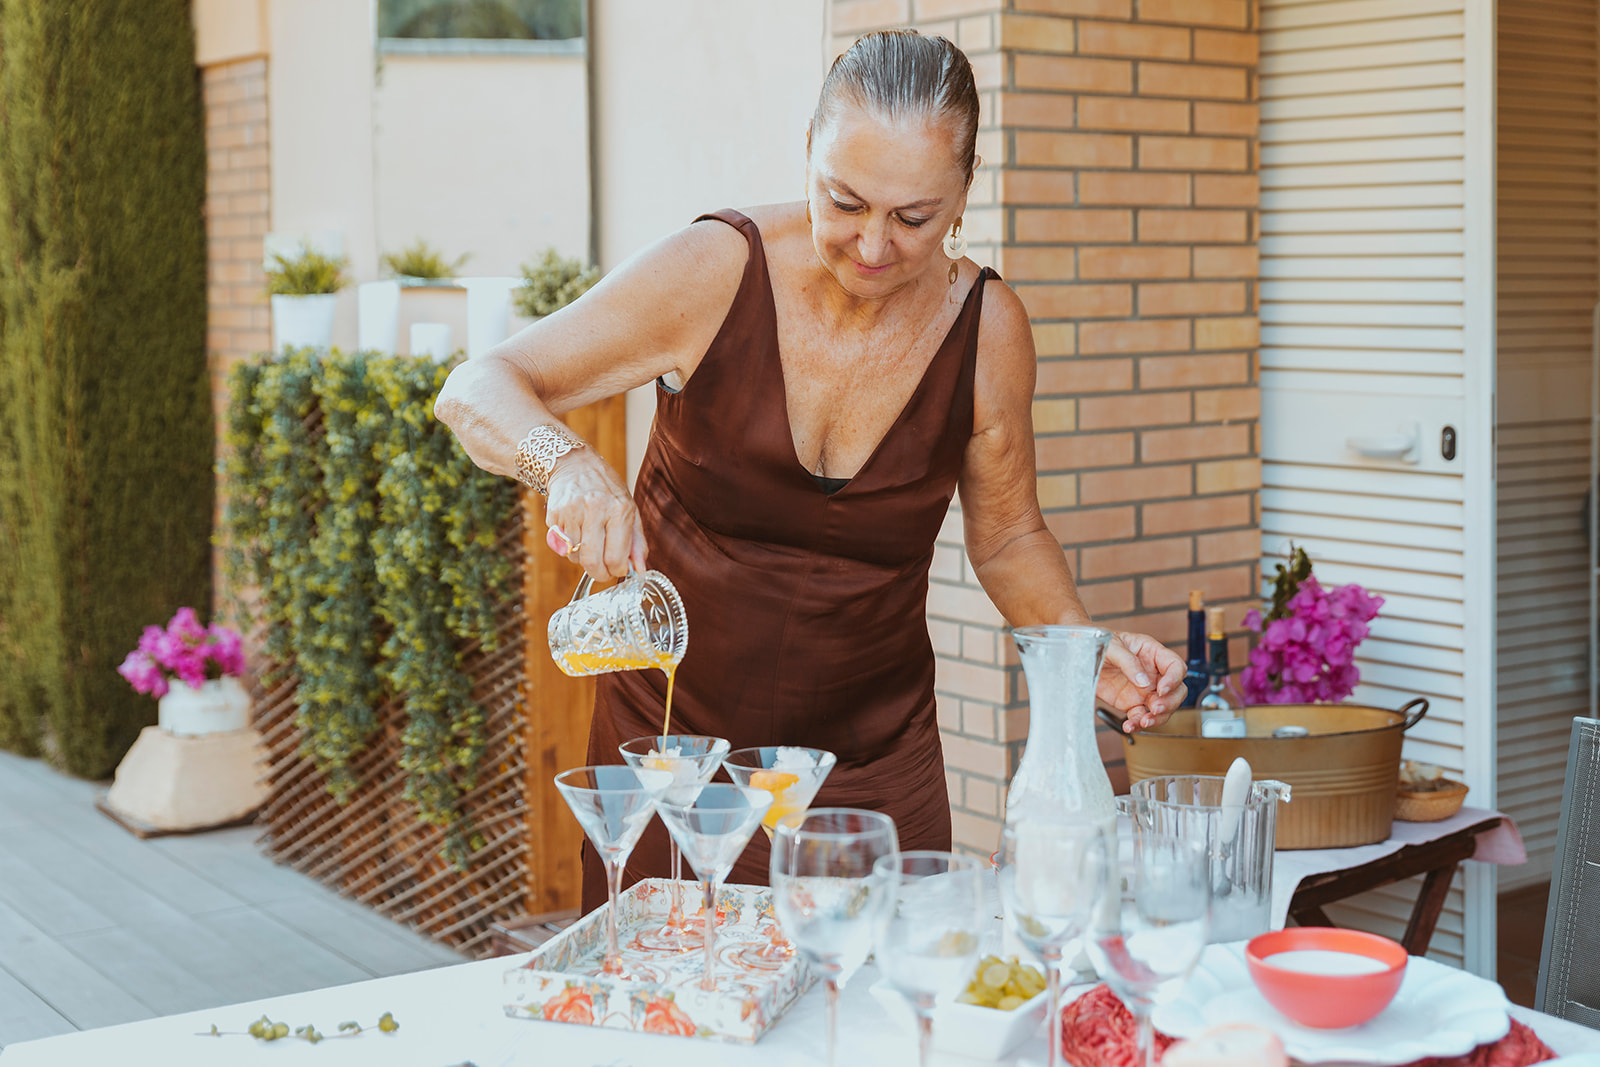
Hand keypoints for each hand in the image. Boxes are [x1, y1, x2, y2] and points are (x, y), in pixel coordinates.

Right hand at [543, 450, 646, 579]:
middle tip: (604, 571)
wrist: (575, 465)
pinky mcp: (554, 515)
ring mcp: (572, 512)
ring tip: (591, 543)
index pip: (616, 557)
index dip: (617, 571)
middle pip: (592, 562)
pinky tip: (577, 534)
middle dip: (600, 573)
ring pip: (575, 557)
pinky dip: (570, 548)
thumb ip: (637, 541)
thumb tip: (640, 570)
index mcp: (619, 509)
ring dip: (584, 559)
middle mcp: (595, 509)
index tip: (618, 570)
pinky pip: (562, 547)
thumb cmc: (606, 489)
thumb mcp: (629, 509)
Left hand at [1098, 631, 1186, 732]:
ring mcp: (1144, 690)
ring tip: (1143, 722)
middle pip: (1176, 691)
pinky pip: (1140, 716)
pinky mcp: (1131, 702)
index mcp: (1153, 653)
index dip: (1174, 679)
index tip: (1162, 689)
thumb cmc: (1098, 641)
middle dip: (1169, 702)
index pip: (1176, 666)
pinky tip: (1129, 726)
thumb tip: (1144, 681)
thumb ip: (1129, 662)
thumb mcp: (1112, 646)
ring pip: (1162, 707)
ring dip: (1157, 718)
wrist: (1079, 652)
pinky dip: (1137, 724)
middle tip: (1155, 708)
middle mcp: (1153, 673)